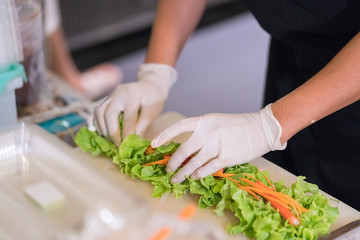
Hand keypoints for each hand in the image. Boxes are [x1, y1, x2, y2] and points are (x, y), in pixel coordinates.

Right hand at [93, 63, 176, 144]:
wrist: (150, 85)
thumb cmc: (154, 99)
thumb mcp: (152, 112)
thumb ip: (142, 126)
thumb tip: (132, 142)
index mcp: (133, 94)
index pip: (128, 117)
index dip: (127, 133)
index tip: (127, 146)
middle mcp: (118, 93)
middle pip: (108, 114)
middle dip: (112, 132)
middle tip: (118, 145)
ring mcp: (110, 95)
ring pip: (99, 112)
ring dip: (103, 129)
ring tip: (111, 141)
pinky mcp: (106, 100)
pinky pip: (97, 113)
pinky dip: (99, 124)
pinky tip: (106, 134)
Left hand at [151, 104, 285, 182]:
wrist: (260, 128)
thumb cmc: (237, 126)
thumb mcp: (216, 122)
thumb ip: (201, 133)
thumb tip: (184, 148)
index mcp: (204, 121)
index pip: (179, 126)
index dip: (165, 135)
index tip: (154, 144)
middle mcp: (208, 132)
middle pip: (184, 150)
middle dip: (173, 162)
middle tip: (168, 170)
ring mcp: (217, 145)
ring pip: (194, 162)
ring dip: (183, 173)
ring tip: (177, 179)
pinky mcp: (226, 157)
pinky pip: (207, 169)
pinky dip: (198, 174)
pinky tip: (193, 177)